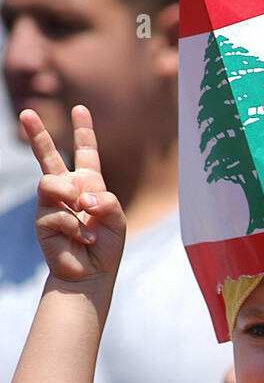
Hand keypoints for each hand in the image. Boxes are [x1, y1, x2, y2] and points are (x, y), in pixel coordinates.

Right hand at [21, 104, 125, 284]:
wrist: (92, 273)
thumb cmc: (106, 246)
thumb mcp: (116, 219)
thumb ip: (106, 200)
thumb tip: (81, 197)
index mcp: (88, 185)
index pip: (86, 153)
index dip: (84, 131)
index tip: (80, 109)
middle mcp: (67, 190)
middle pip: (48, 157)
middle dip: (37, 134)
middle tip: (27, 113)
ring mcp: (52, 204)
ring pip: (49, 182)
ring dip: (70, 197)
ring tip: (83, 216)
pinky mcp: (43, 220)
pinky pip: (57, 213)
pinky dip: (76, 227)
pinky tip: (84, 239)